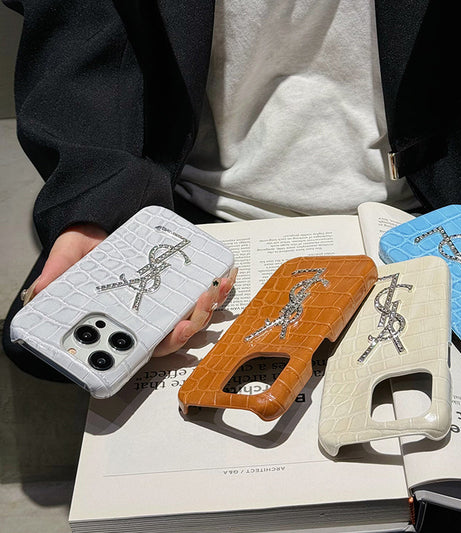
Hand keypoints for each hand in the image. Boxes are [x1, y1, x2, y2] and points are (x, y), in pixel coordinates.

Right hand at [23, 223, 236, 356]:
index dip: (165, 342)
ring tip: (218, 284)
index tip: (179, 330)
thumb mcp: (71, 255)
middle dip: (196, 321)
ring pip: (194, 316)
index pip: (145, 343)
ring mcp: (165, 303)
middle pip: (177, 333)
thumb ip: (59, 272)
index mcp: (124, 320)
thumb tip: (40, 291)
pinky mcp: (179, 286)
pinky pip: (201, 292)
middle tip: (204, 301)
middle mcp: (147, 317)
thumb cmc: (88, 245)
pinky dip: (217, 287)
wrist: (104, 223)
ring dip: (211, 305)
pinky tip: (227, 274)